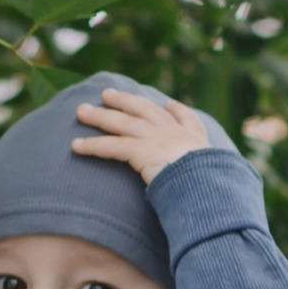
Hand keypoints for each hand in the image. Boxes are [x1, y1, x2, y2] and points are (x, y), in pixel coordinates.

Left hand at [72, 82, 209, 180]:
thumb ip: (201, 179)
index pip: (187, 119)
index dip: (177, 111)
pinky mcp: (141, 150)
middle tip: (108, 94)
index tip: (169, 104)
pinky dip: (92, 145)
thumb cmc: (210, 187)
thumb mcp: (212, 179)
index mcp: (195, 140)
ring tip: (81, 111)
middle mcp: (174, 133)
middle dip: (126, 100)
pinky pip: (111, 146)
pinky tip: (75, 146)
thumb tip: (199, 194)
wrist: (207, 184)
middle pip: (145, 110)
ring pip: (123, 123)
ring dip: (100, 116)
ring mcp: (156, 138)